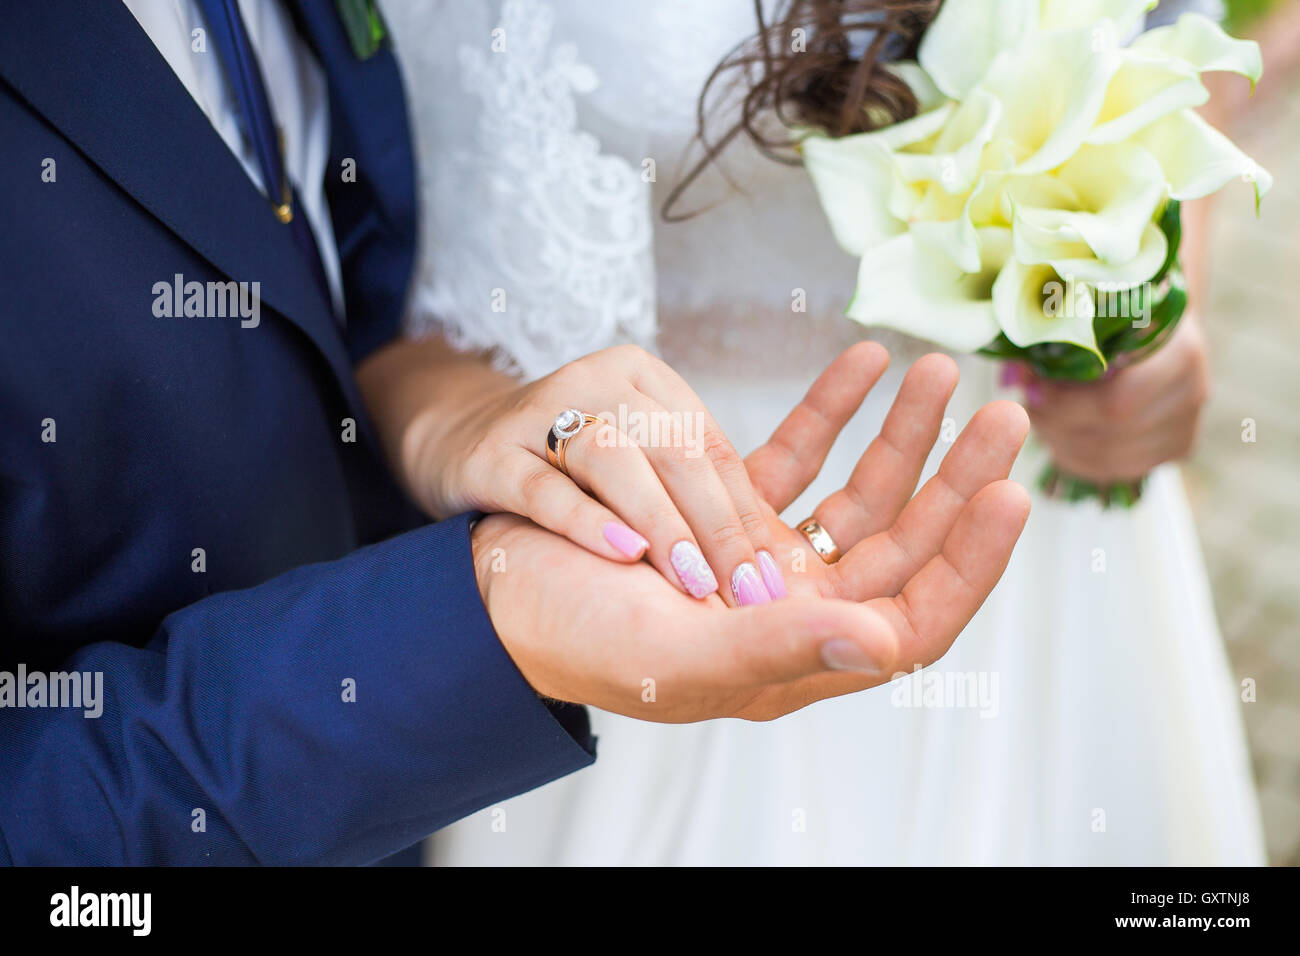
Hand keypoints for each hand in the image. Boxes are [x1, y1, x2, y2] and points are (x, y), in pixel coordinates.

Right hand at [406, 342, 888, 606]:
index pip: (710, 445)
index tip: (772, 578)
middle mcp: (596, 382)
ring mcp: (537, 413)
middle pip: (673, 448)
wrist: (458, 444)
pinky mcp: (489, 453)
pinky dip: (586, 520)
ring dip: (661, 523)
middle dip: (717, 526)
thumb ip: (692, 488)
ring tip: (692, 582)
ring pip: (614, 458)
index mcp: (646, 380)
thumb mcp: (637, 461)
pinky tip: (622, 554)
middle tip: (745, 593)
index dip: (745, 513)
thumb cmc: (568, 469)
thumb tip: (770, 560)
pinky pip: (543, 486)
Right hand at [472, 351, 1031, 720]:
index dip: (969, 562)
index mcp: (793, 656)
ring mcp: (767, 559)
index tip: (1008, 493)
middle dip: (954, 479)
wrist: (498, 593)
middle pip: (901, 544)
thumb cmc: (578, 640)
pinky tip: (860, 361)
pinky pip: (797, 456)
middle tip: (1003, 413)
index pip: (914, 619)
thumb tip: (890, 642)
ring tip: (935, 369)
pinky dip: (828, 410)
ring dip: (899, 433)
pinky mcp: (729, 512)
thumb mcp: (679, 652)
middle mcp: (794, 610)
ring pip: (858, 493)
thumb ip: (782, 646)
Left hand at [1012, 317, 1209, 483]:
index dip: (1064, 405)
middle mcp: (1192, 390)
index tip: (1031, 390)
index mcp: (1179, 349)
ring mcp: (1188, 423)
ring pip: (1112, 459)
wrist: (1158, 322)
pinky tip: (1062, 437)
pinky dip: (1081, 459)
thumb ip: (1052, 340)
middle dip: (1057, 425)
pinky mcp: (1178, 446)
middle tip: (1029, 407)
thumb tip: (1013, 378)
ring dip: (1063, 444)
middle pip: (1112, 436)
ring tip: (1042, 420)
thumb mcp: (1085, 312)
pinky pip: (1121, 470)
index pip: (1117, 402)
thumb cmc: (1114, 313)